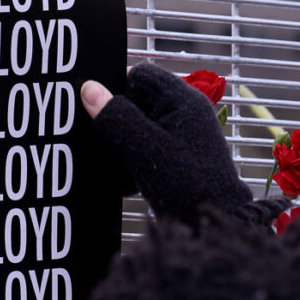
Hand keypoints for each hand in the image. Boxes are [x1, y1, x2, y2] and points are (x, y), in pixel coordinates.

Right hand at [80, 63, 287, 226]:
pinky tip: (121, 175)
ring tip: (110, 158)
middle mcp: (182, 113)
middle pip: (136, 101)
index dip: (115, 85)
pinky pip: (143, 147)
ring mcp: (178, 136)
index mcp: (182, 101)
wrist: (210, 225)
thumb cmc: (186, 183)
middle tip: (97, 135)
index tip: (92, 104)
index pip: (141, 75)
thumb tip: (89, 88)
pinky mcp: (172, 157)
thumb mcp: (145, 148)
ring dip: (120, 141)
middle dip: (114, 119)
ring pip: (136, 126)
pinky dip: (129, 158)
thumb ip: (116, 117)